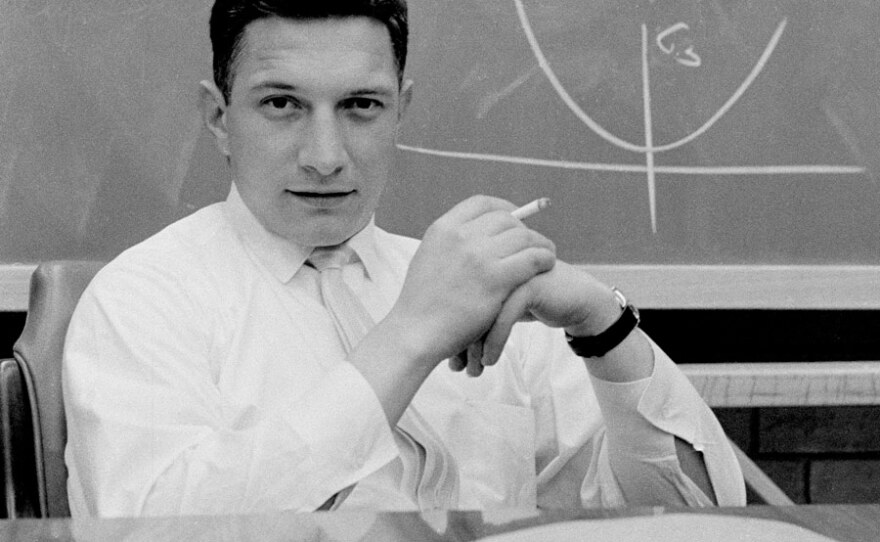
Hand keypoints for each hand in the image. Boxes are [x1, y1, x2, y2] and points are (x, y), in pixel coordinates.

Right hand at [383, 195, 555, 372]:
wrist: (416, 332)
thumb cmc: (422, 303)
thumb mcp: (429, 257)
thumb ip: (452, 242)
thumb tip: (479, 233)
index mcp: (443, 229)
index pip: (482, 203)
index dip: (505, 208)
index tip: (516, 219)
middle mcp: (461, 237)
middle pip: (506, 219)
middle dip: (524, 228)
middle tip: (533, 242)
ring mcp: (479, 257)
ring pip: (523, 237)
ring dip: (540, 243)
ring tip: (548, 252)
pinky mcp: (496, 280)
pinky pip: (532, 259)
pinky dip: (545, 258)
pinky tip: (548, 264)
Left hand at [452, 261, 620, 375]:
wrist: (576, 299)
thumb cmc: (532, 303)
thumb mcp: (497, 309)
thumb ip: (474, 317)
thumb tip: (449, 351)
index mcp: (478, 264)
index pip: (452, 298)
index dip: (447, 330)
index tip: (448, 358)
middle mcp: (490, 264)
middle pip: (462, 305)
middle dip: (458, 341)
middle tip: (456, 366)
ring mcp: (509, 270)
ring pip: (480, 312)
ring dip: (474, 347)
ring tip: (473, 369)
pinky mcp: (527, 283)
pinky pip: (503, 317)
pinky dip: (494, 343)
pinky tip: (490, 360)